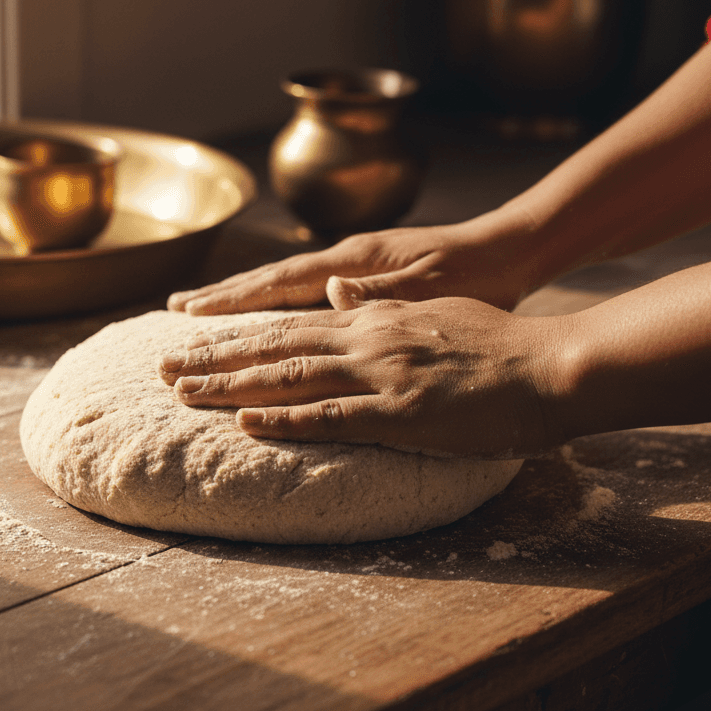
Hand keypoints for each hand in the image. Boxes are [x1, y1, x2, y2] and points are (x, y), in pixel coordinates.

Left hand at [158, 299, 564, 457]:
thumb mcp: (432, 308)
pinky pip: (330, 416)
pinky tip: (244, 421)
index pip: (287, 322)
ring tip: (181, 391)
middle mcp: (365, 338)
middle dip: (213, 356)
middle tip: (162, 366)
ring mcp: (380, 373)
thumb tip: (334, 289)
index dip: (236, 332)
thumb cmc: (497, 342)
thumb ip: (378, 301)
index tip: (194, 338)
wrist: (549, 364)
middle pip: (273, 346)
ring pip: (289, 377)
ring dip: (231, 385)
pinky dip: (285, 418)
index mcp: (372, 317)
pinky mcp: (399, 413)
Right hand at [167, 216, 538, 315]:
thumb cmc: (479, 273)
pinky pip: (302, 288)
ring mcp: (352, 263)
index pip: (281, 283)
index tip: (189, 314)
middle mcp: (345, 260)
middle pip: (269, 280)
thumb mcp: (438, 288)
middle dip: (220, 298)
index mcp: (356, 264)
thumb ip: (384, 292)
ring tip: (198, 310)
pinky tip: (260, 309)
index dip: (234, 301)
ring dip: (238, 297)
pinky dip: (270, 299)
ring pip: (281, 282)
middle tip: (172, 313)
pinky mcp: (364, 272)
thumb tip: (330, 290)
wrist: (511, 247)